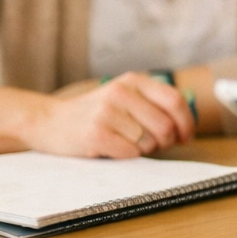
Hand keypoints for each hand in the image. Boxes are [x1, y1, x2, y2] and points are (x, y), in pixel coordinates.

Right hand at [21, 73, 194, 157]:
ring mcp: (107, 112)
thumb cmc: (95, 114)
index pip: (175, 101)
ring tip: (125, 143)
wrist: (49, 122)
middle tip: (153, 146)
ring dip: (143, 150)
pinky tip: (111, 148)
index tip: (186, 138)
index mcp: (133, 81)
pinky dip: (126, 157)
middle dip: (165, 142)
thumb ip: (154, 106)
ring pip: (148, 142)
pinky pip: (130, 153)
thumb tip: (186, 129)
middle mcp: (121, 92)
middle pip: (165, 126)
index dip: (187, 123)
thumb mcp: (124, 98)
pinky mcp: (95, 133)